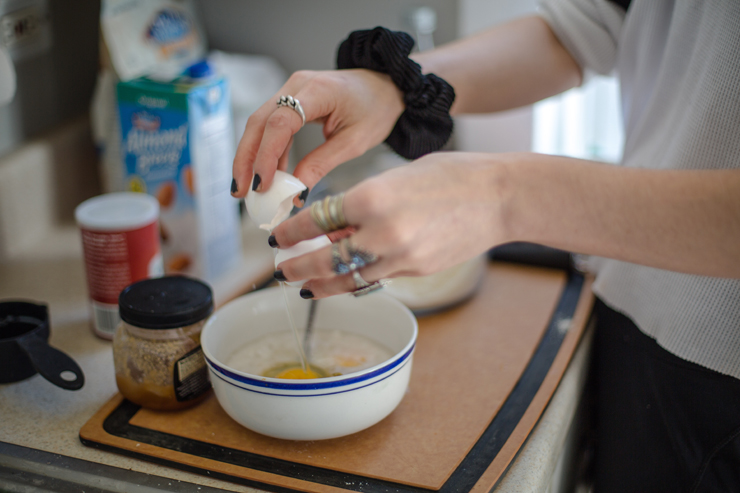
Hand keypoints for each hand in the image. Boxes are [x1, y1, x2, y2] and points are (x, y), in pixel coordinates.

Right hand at [231, 69, 403, 198]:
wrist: (385, 86)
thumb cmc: (376, 109)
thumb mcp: (354, 142)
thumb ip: (322, 164)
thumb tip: (295, 192)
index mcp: (317, 90)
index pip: (281, 122)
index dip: (267, 155)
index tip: (262, 184)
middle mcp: (297, 85)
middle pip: (259, 122)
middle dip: (246, 159)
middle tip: (240, 192)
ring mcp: (291, 91)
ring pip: (259, 125)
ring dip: (251, 158)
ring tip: (248, 190)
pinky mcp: (291, 101)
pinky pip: (271, 128)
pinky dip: (267, 153)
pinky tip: (267, 177)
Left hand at [270, 152, 509, 297]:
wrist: (500, 197)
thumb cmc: (452, 174)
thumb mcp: (397, 177)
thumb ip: (362, 202)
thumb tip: (334, 224)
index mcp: (371, 197)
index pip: (317, 220)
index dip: (293, 232)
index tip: (279, 237)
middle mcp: (381, 232)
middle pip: (325, 259)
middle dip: (297, 267)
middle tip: (281, 270)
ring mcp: (400, 257)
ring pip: (348, 279)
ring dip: (322, 285)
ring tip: (305, 286)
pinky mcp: (416, 270)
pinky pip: (376, 279)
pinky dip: (355, 280)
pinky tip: (344, 280)